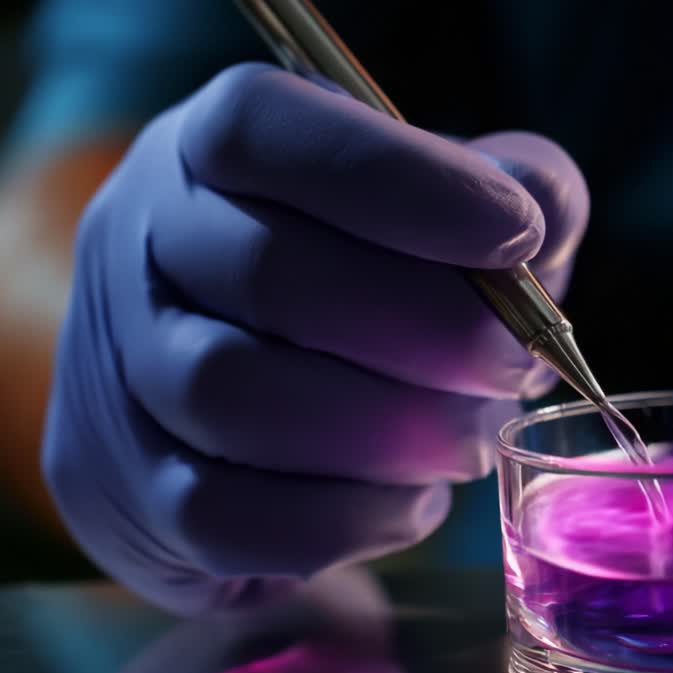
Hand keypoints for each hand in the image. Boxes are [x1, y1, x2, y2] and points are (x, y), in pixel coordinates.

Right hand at [42, 63, 588, 613]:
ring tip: (466, 439)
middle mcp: (138, 240)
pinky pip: (223, 518)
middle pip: (268, 274)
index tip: (519, 233)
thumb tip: (534, 205)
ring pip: (236, 399)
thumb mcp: (456, 204)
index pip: (267, 130)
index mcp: (213, 148)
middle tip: (510, 365)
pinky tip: (410, 499)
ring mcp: (115, 369)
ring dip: (390, 435)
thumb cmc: (386, 279)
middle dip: (428, 332)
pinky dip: (348, 519)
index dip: (404, 181)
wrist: (267, 396)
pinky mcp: (121, 487)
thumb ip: (519, 185)